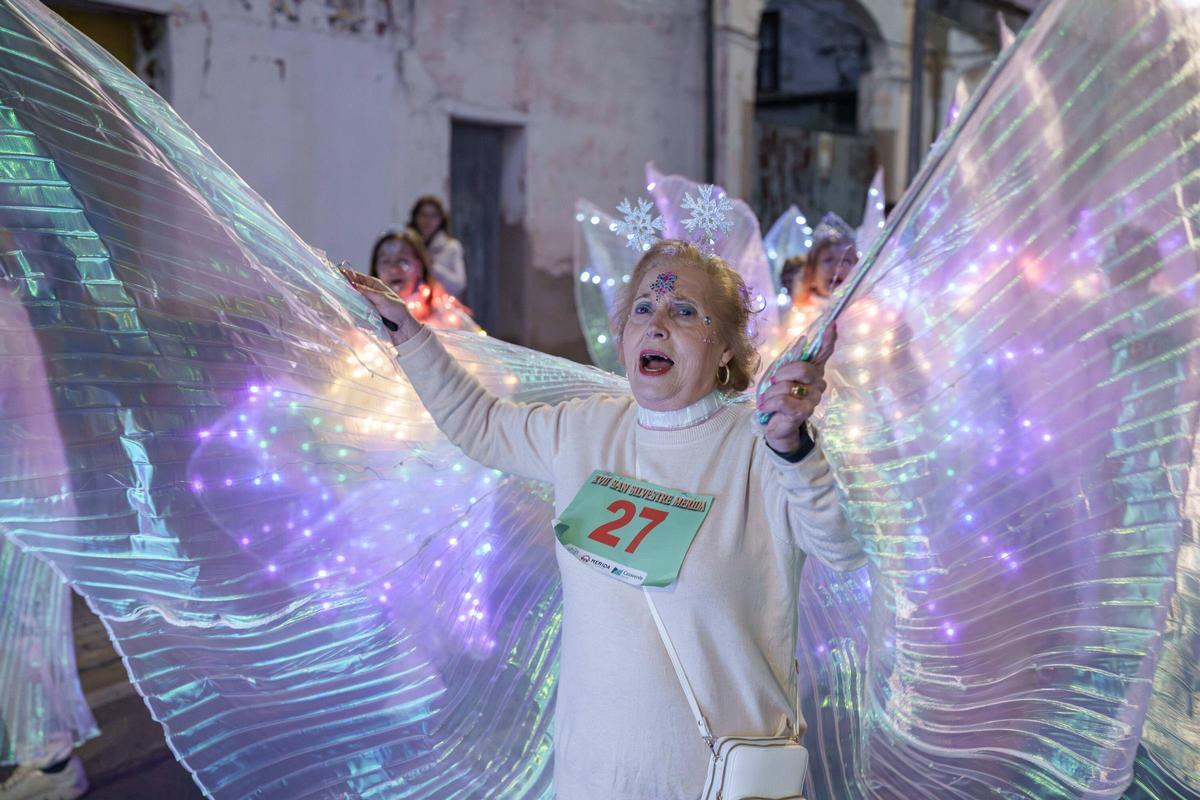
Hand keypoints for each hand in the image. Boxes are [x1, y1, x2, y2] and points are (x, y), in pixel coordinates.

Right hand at [339, 267, 421, 342]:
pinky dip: (348, 308)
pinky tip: (341, 307)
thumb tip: (353, 285)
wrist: (402, 329)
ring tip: (334, 294)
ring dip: (344, 297)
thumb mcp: (383, 299)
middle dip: (343, 286)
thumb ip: (368, 292)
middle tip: (332, 284)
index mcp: (374, 285)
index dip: (347, 274)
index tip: (336, 272)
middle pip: (352, 287)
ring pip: (351, 298)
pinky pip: (353, 309)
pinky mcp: (363, 314)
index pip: (357, 277)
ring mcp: (365, 304)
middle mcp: (368, 293)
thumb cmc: (396, 311)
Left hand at [757, 323, 835, 452]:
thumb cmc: (777, 397)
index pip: (823, 352)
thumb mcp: (780, 376)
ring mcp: (813, 399)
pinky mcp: (804, 412)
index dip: (828, 339)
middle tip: (773, 383)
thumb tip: (804, 340)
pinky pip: (783, 401)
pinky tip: (766, 407)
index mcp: (812, 371)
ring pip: (788, 386)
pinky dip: (770, 403)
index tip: (831, 324)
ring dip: (771, 393)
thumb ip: (791, 360)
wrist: (774, 425)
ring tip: (769, 400)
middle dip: (781, 374)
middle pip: (803, 368)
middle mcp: (818, 383)